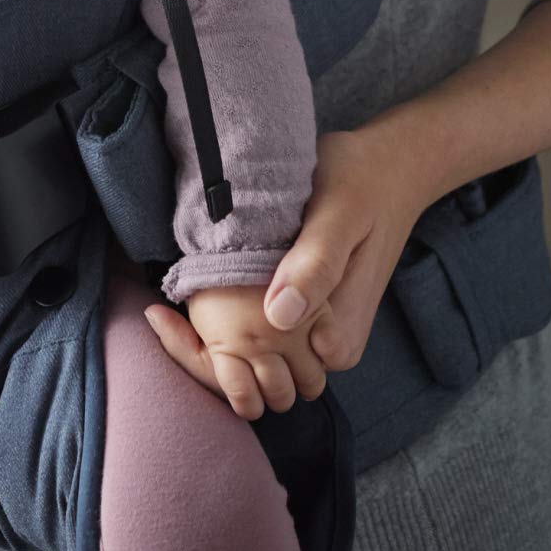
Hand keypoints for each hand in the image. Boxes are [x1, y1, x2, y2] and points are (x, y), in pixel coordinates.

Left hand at [144, 126, 428, 403]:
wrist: (391, 170)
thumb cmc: (360, 184)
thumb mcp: (338, 214)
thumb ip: (315, 266)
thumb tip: (278, 317)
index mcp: (336, 331)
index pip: (268, 379)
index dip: (211, 359)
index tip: (162, 317)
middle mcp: (330, 343)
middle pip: (259, 379)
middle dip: (207, 356)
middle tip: (158, 313)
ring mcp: (320, 331)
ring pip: (260, 360)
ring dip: (216, 341)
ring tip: (170, 308)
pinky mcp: (312, 313)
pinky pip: (266, 334)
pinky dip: (232, 322)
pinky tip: (205, 286)